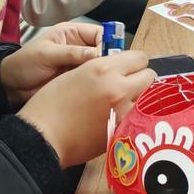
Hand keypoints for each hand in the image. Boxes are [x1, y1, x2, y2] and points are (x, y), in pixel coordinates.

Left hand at [0, 22, 100, 104]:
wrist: (12, 86)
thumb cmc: (25, 64)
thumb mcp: (46, 54)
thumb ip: (71, 53)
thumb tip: (97, 53)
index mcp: (73, 33)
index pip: (100, 33)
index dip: (108, 43)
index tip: (110, 57)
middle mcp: (80, 47)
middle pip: (105, 50)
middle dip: (109, 60)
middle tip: (110, 72)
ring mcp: (80, 65)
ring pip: (101, 67)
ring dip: (105, 74)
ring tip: (107, 83)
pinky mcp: (79, 81)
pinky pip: (94, 81)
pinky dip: (98, 85)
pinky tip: (101, 90)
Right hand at [17, 51, 155, 168]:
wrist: (44, 136)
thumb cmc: (50, 105)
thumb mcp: (74, 74)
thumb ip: (100, 69)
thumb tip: (118, 69)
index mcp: (103, 68)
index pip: (139, 57)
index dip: (133, 62)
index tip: (128, 68)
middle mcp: (118, 87)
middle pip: (149, 76)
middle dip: (140, 78)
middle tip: (127, 84)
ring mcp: (123, 110)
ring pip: (147, 98)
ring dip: (138, 97)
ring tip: (121, 102)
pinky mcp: (123, 130)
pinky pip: (139, 116)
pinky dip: (132, 115)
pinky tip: (117, 117)